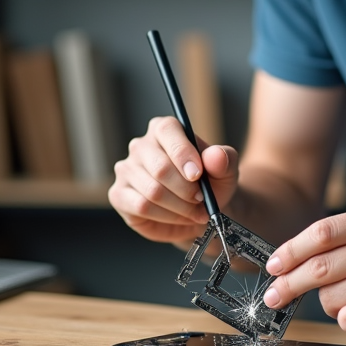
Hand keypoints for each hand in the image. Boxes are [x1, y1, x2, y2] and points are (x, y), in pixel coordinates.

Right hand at [109, 116, 239, 245]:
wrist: (200, 211)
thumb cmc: (211, 185)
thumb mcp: (226, 171)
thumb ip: (225, 160)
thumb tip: (215, 156)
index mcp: (164, 129)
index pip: (167, 131)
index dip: (183, 154)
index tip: (198, 176)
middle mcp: (141, 146)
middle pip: (160, 167)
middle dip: (186, 190)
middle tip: (201, 200)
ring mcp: (126, 170)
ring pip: (153, 191)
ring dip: (180, 207)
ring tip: (194, 211)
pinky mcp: (119, 194)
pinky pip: (142, 207)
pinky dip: (166, 216)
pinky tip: (178, 216)